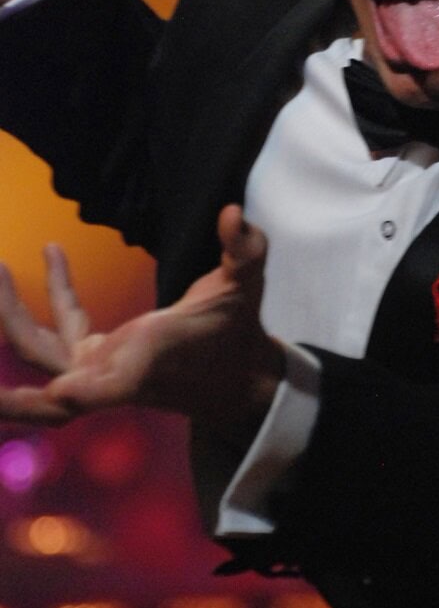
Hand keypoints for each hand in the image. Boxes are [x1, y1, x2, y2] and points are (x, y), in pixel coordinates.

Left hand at [0, 206, 284, 443]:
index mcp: (149, 363)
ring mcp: (99, 367)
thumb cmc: (237, 331)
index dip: (80, 393)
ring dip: (10, 317)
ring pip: (39, 353)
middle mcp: (115, 373)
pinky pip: (59, 331)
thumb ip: (242, 250)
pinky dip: (51, 294)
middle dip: (12, 360)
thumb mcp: (245, 286)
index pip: (110, 388)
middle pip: (48, 382)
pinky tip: (53, 250)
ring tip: (0, 269)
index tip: (56, 391)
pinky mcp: (96, 356)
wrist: (234, 377)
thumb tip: (231, 213)